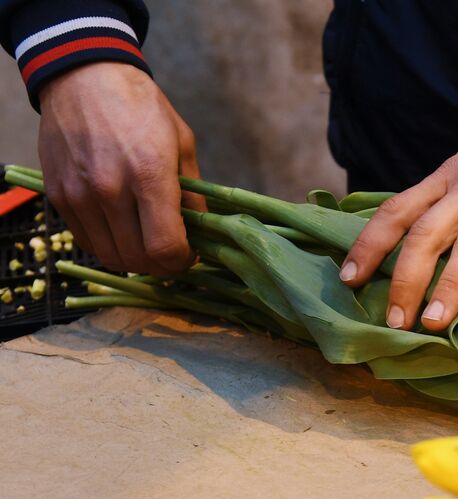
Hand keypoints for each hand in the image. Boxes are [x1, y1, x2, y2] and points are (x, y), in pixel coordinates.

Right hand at [37, 62, 203, 274]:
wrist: (84, 77)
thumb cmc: (142, 108)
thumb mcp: (182, 145)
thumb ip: (193, 195)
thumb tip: (202, 234)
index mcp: (148, 175)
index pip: (165, 247)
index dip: (182, 261)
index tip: (190, 254)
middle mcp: (109, 189)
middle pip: (138, 258)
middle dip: (162, 265)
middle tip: (172, 252)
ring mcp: (79, 194)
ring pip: (110, 255)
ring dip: (134, 259)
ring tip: (148, 242)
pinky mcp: (57, 194)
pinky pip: (85, 240)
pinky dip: (107, 244)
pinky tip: (122, 230)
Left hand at [339, 88, 457, 330]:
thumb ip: (445, 196)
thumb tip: (417, 236)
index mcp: (446, 181)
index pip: (397, 212)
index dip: (369, 245)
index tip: (348, 278)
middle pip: (426, 235)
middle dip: (405, 279)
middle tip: (393, 322)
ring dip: (451, 285)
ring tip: (436, 322)